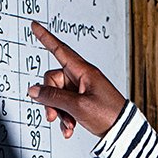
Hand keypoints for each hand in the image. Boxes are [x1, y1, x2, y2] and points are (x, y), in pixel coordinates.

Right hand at [27, 21, 128, 139]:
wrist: (123, 131)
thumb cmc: (108, 114)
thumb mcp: (78, 106)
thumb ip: (53, 97)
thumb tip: (34, 91)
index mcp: (84, 71)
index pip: (60, 50)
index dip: (45, 38)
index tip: (35, 26)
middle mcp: (81, 78)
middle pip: (53, 80)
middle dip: (50, 99)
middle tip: (52, 116)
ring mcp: (81, 90)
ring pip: (57, 96)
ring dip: (58, 112)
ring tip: (67, 125)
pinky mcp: (82, 102)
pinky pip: (65, 106)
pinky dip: (65, 118)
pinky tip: (69, 129)